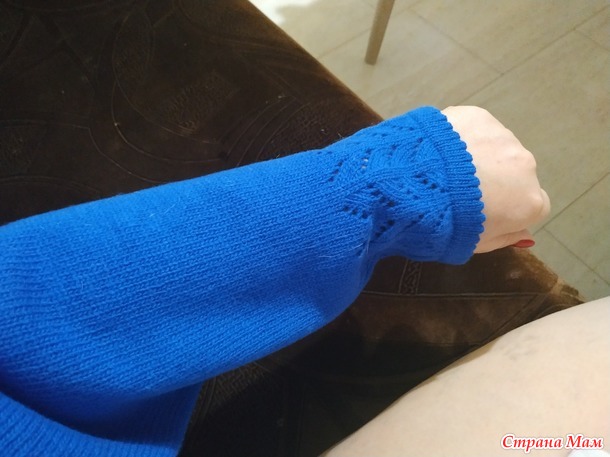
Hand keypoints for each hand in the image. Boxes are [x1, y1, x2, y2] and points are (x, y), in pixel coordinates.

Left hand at [442, 106, 550, 252]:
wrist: (414, 187)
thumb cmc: (447, 225)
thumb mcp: (477, 244)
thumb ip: (507, 238)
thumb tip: (525, 235)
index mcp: (530, 202)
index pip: (531, 204)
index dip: (508, 207)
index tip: (485, 210)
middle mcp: (526, 165)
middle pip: (514, 173)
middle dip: (494, 181)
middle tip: (460, 192)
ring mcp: (503, 137)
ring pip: (495, 148)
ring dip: (478, 157)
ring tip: (447, 171)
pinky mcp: (478, 116)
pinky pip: (473, 129)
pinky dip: (460, 138)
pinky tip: (440, 150)